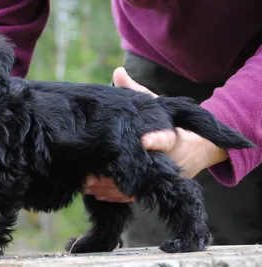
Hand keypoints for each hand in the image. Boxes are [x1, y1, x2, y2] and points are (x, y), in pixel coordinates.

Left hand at [84, 67, 227, 201]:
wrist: (194, 150)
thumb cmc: (168, 124)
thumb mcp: (155, 106)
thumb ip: (136, 91)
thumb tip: (118, 71)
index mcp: (172, 138)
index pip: (166, 139)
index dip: (156, 141)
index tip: (144, 141)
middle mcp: (167, 161)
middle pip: (143, 170)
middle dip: (117, 172)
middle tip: (92, 170)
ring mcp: (159, 178)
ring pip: (133, 188)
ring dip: (108, 187)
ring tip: (85, 183)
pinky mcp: (151, 188)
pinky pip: (131, 197)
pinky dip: (112, 196)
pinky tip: (93, 192)